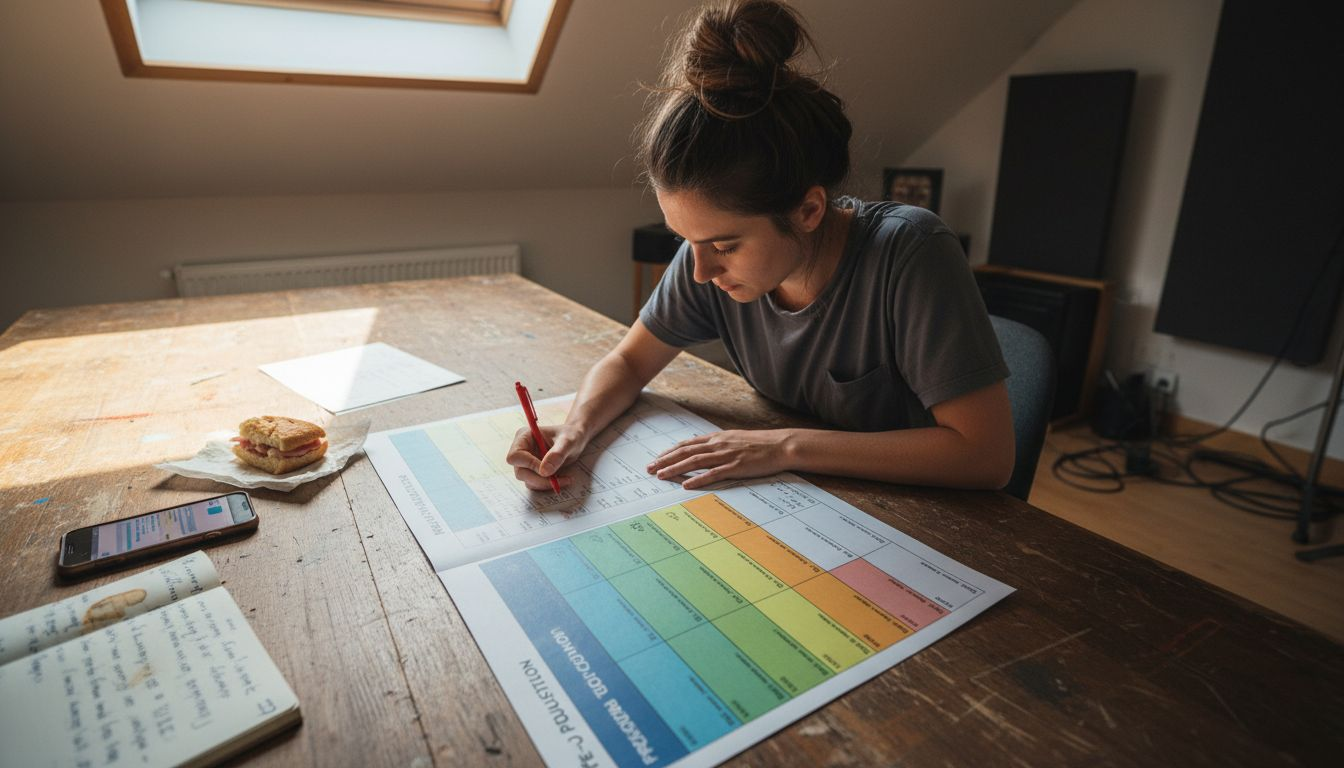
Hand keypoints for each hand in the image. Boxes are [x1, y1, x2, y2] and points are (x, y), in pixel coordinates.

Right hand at [506, 424, 587, 491]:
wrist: (576, 439)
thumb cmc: (571, 435)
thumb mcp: (568, 442)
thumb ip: (557, 454)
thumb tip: (544, 471)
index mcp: (524, 437)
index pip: (515, 456)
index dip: (529, 465)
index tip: (547, 470)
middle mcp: (522, 450)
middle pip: (520, 472)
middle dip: (539, 479)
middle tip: (557, 481)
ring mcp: (526, 462)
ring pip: (527, 480)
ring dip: (545, 484)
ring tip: (564, 479)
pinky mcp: (532, 471)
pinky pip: (535, 484)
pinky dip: (547, 485)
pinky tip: (561, 480)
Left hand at [647, 429, 791, 489]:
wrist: (781, 445)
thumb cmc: (761, 444)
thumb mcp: (736, 439)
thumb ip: (720, 444)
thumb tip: (706, 450)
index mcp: (717, 438)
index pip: (687, 444)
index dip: (670, 451)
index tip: (657, 458)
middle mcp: (718, 445)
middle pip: (685, 452)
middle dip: (665, 460)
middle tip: (649, 468)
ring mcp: (726, 455)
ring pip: (694, 462)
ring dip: (675, 469)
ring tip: (660, 475)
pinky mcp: (735, 467)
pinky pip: (713, 474)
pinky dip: (698, 479)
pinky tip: (686, 484)